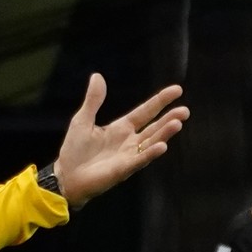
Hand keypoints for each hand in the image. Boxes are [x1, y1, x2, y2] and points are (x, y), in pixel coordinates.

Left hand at [53, 73, 189, 206]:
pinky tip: (162, 146)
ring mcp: (129, 156)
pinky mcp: (123, 169)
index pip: (145, 112)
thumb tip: (97, 75)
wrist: (65, 176)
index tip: (177, 90)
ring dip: (164, 134)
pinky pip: (139, 160)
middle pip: (154, 128)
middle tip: (185, 111)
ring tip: (177, 123)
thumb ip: (93, 100)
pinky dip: (150, 153)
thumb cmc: (74, 150)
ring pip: (151, 143)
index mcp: (121, 128)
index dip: (160, 101)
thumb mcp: (83, 120)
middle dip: (169, 119)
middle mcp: (129, 142)